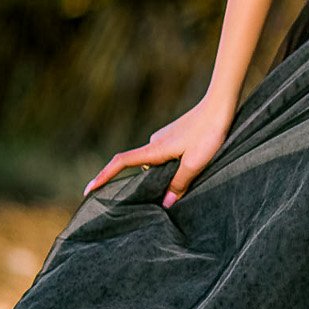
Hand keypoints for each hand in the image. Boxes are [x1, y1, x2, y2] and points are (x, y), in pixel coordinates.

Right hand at [84, 93, 233, 206]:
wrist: (220, 105)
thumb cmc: (209, 133)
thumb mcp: (195, 162)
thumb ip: (180, 183)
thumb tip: (166, 204)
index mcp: (154, 149)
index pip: (121, 163)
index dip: (103, 176)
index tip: (88, 190)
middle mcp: (154, 142)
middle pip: (140, 168)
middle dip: (143, 184)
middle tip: (154, 202)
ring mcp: (164, 138)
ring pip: (157, 163)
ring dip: (164, 175)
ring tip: (184, 182)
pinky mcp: (175, 136)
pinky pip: (166, 156)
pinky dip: (171, 166)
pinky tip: (190, 168)